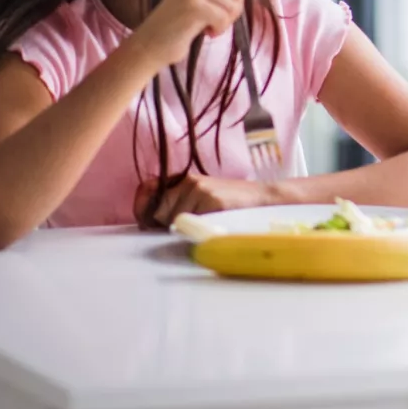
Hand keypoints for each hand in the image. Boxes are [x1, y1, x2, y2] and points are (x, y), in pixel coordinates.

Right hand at [126, 0, 253, 67]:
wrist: (152, 42)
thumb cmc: (182, 21)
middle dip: (235, 9)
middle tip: (218, 19)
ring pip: (234, 4)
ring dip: (227, 21)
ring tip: (209, 25)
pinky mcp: (193, 4)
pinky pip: (224, 17)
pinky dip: (220, 29)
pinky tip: (207, 32)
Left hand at [136, 173, 281, 227]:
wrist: (265, 198)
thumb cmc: (232, 204)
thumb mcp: (202, 197)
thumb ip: (176, 204)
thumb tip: (148, 222)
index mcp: (184, 179)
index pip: (146, 189)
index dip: (142, 206)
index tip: (147, 220)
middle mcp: (189, 181)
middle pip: (157, 211)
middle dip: (165, 224)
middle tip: (189, 225)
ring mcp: (200, 190)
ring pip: (172, 221)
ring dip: (185, 229)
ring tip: (208, 223)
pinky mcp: (211, 201)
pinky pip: (190, 224)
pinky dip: (198, 229)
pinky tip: (214, 224)